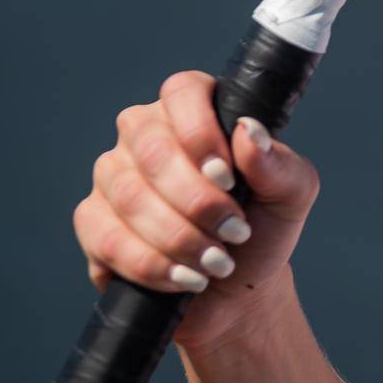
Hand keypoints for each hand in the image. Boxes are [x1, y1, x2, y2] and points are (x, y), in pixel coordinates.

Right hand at [73, 71, 320, 350]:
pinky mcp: (92, 221)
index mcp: (196, 110)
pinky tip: (184, 278)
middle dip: (198, 201)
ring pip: (130, 197)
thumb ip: (277, 162)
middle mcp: (146, 133)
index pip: (183, 92)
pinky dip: (151, 265)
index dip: (200, 133)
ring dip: (180, 238)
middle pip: (153, 149)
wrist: (237, 290)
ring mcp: (112, 175)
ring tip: (217, 263)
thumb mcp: (290, 195)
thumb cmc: (263, 228)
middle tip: (235, 233)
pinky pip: (107, 238)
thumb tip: (249, 130)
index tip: (228, 178)